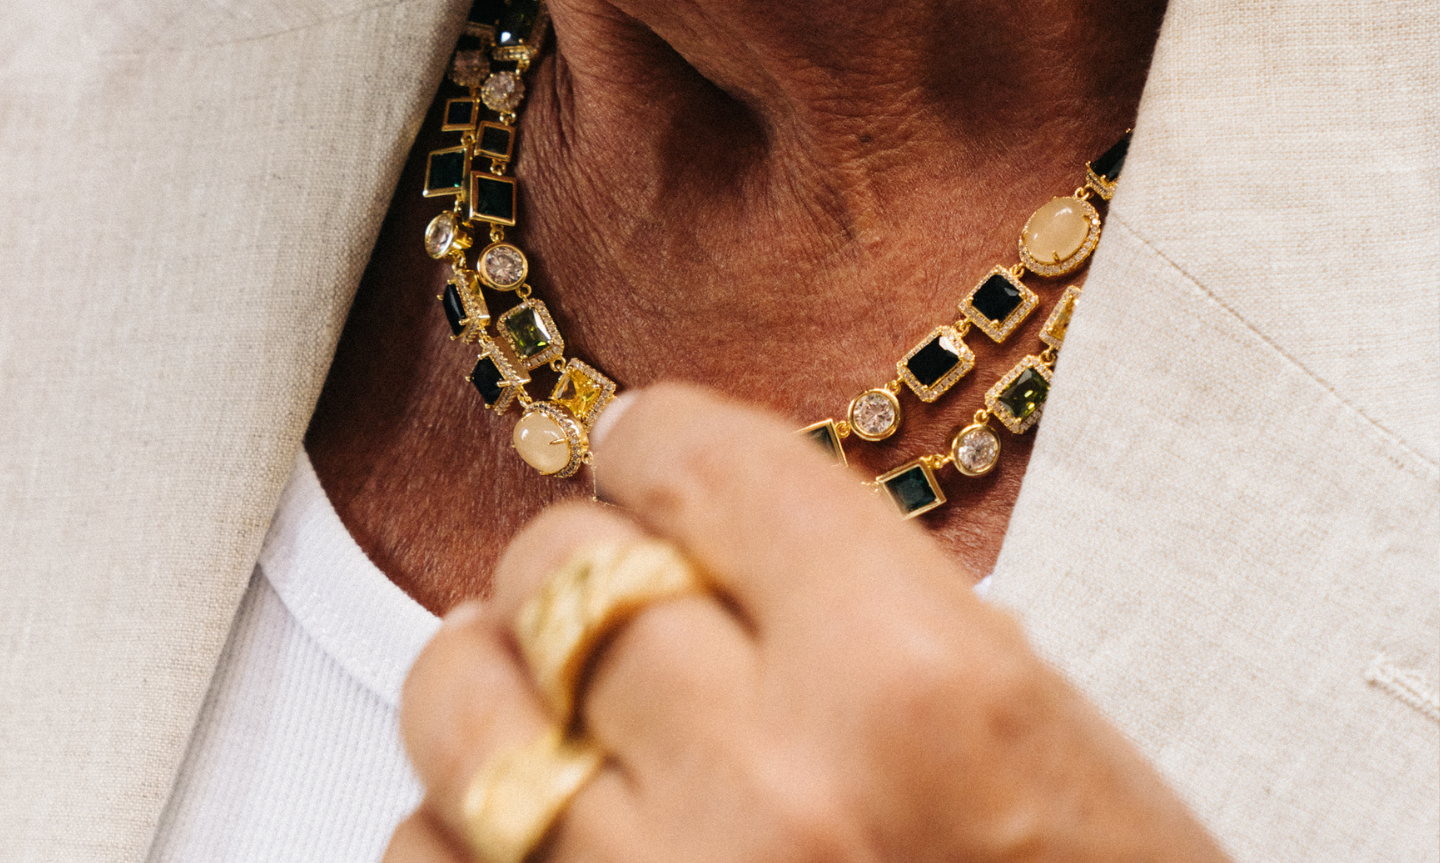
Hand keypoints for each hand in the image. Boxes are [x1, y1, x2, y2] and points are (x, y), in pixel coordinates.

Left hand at [384, 385, 1228, 862]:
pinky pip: (425, 856)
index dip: (663, 441)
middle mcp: (777, 795)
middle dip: (586, 562)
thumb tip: (714, 540)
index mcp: (923, 692)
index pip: (711, 467)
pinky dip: (459, 826)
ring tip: (533, 687)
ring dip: (492, 675)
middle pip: (567, 571)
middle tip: (615, 590)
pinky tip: (530, 830)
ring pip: (462, 706)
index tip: (646, 451)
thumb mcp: (1033, 746)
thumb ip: (872, 616)